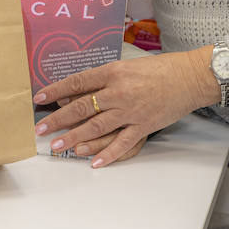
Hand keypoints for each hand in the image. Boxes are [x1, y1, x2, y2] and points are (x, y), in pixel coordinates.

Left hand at [33, 47, 219, 166]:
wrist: (188, 77)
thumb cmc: (158, 69)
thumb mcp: (127, 66)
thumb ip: (104, 78)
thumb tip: (78, 90)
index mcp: (113, 72)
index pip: (78, 81)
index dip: (57, 90)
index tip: (39, 97)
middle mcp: (119, 91)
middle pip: (82, 106)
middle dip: (58, 119)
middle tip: (41, 129)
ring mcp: (131, 110)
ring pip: (97, 127)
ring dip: (76, 138)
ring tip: (59, 146)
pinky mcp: (144, 126)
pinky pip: (122, 143)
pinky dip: (108, 154)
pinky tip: (94, 162)